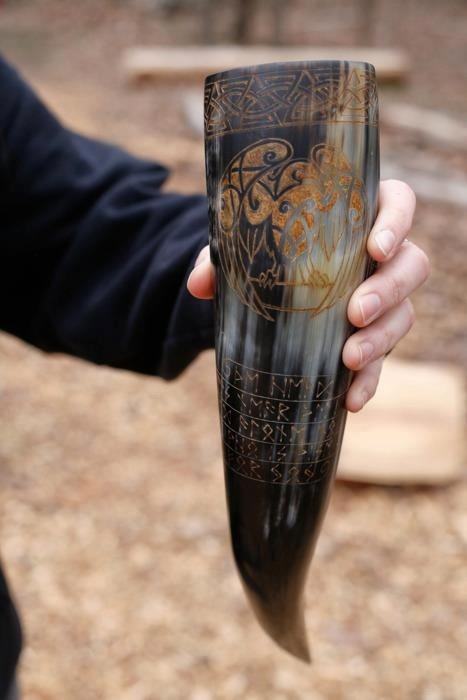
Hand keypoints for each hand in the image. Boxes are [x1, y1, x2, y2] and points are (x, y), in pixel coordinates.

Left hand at [187, 180, 429, 411]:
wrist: (265, 291)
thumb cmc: (264, 255)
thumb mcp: (241, 251)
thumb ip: (222, 260)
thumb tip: (199, 284)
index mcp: (357, 218)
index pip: (398, 202)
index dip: (398, 221)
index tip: (376, 248)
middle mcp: (380, 258)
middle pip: (413, 264)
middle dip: (389, 290)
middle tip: (355, 312)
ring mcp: (382, 300)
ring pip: (405, 314)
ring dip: (381, 339)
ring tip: (348, 359)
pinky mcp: (371, 339)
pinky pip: (383, 361)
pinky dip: (369, 381)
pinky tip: (350, 400)